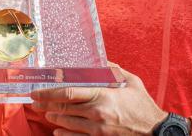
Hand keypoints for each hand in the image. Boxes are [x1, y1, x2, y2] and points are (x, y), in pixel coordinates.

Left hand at [30, 65, 167, 135]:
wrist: (155, 131)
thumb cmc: (143, 105)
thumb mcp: (132, 82)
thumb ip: (114, 71)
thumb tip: (101, 62)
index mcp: (103, 96)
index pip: (69, 94)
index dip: (49, 93)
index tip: (37, 92)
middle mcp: (96, 113)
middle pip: (64, 109)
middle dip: (47, 105)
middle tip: (36, 102)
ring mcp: (97, 130)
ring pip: (67, 123)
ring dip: (54, 118)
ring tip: (47, 113)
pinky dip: (64, 134)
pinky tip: (57, 130)